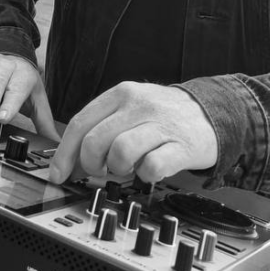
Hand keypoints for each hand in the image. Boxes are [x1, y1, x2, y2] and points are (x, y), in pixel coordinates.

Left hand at [47, 82, 217, 184]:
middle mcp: (138, 105)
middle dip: (90, 165)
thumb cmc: (162, 116)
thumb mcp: (129, 109)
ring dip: (118, 169)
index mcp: (120, 94)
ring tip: (128, 168)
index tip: (58, 174)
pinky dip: (145, 175)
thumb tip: (69, 161)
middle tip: (100, 171)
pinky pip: (152, 167)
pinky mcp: (182, 146)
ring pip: (120, 152)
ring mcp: (161, 124)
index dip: (64, 154)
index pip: (80, 123)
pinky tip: (149, 170)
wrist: (212, 113)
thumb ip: (101, 127)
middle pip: (95, 141)